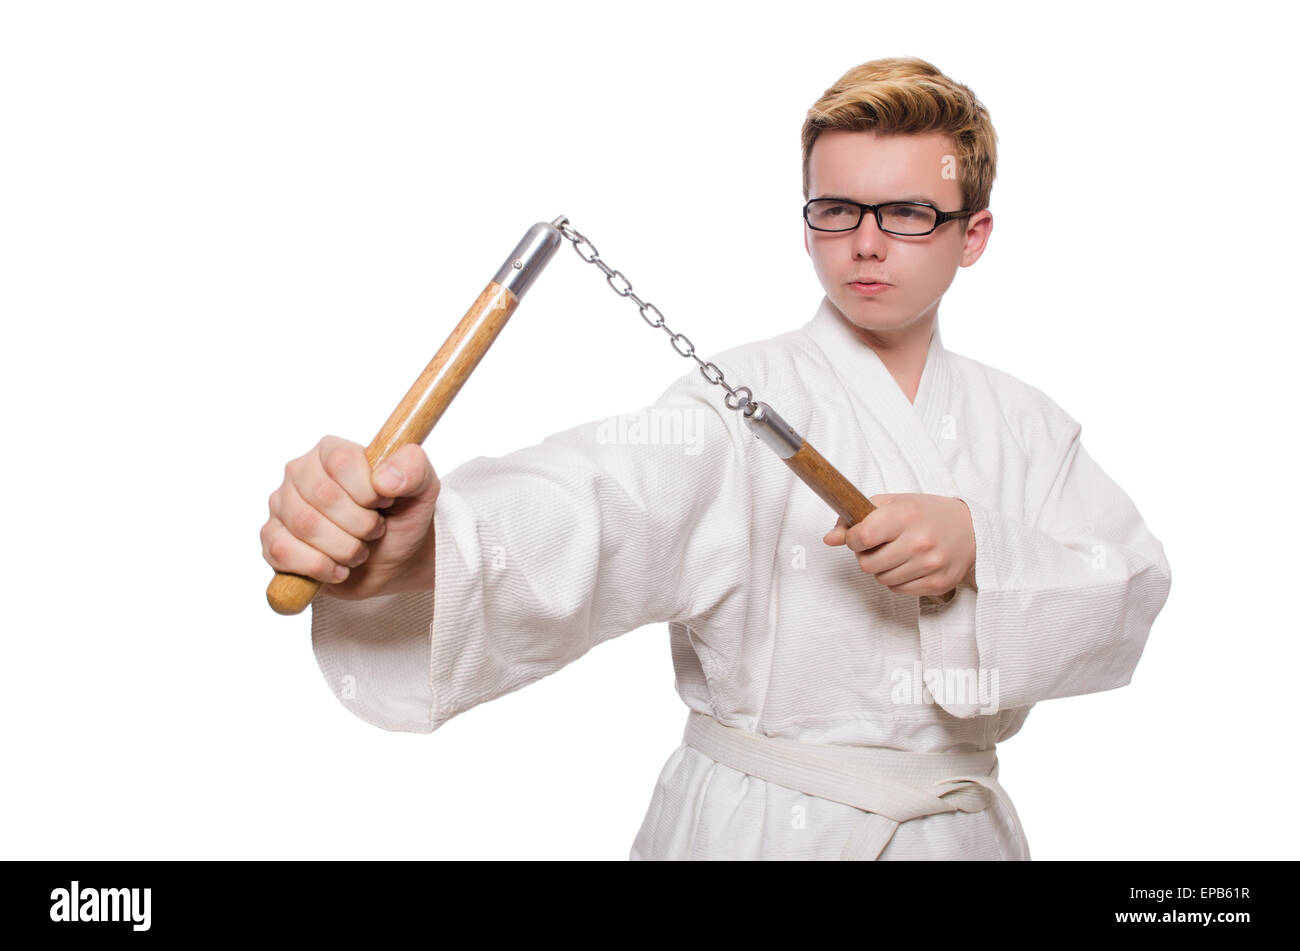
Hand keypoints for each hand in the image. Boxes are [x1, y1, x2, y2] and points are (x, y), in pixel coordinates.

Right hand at [261, 435, 440, 600]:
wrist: (394, 559)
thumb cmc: (402, 516)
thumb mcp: (423, 488)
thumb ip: (413, 469)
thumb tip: (384, 479)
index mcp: (332, 451)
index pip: (341, 462)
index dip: (368, 492)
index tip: (385, 504)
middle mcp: (300, 472)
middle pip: (322, 496)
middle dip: (360, 524)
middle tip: (375, 531)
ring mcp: (282, 506)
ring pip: (304, 525)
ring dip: (344, 548)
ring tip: (360, 551)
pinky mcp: (273, 540)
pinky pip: (281, 551)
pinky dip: (318, 567)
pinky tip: (338, 569)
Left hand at [822, 493, 975, 596]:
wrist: (971, 529)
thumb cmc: (926, 513)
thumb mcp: (893, 503)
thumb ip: (857, 517)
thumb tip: (829, 539)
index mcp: (907, 515)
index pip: (862, 537)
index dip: (853, 539)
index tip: (859, 536)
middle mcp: (920, 541)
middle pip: (867, 564)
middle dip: (865, 556)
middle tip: (877, 546)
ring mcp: (930, 565)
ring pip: (881, 580)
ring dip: (881, 569)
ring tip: (895, 554)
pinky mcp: (937, 583)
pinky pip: (898, 590)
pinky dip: (897, 579)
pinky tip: (908, 564)